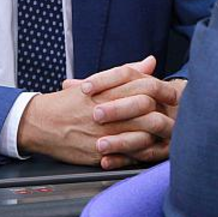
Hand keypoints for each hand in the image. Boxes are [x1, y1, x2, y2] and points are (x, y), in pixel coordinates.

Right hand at [16, 56, 180, 167]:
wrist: (40, 122)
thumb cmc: (71, 102)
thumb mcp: (97, 82)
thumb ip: (126, 72)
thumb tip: (150, 61)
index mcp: (107, 90)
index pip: (144, 85)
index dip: (163, 89)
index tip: (174, 94)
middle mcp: (106, 111)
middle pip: (146, 109)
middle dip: (165, 113)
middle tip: (177, 117)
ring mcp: (102, 133)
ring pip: (140, 134)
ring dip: (157, 135)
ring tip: (168, 135)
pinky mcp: (97, 153)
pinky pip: (125, 155)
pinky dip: (140, 153)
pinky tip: (150, 150)